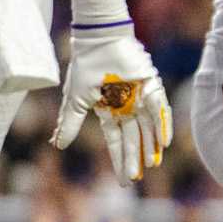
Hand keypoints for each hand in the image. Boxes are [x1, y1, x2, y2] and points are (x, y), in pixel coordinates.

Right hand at [54, 26, 169, 182]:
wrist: (98, 41)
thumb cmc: (86, 66)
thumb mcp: (75, 99)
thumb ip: (71, 122)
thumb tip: (58, 145)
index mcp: (109, 111)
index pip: (116, 140)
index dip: (119, 159)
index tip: (122, 179)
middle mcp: (127, 108)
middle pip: (132, 138)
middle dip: (133, 158)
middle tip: (134, 179)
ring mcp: (140, 99)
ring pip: (148, 128)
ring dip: (150, 146)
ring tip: (152, 165)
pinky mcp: (151, 88)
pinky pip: (159, 110)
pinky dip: (162, 125)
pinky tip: (164, 142)